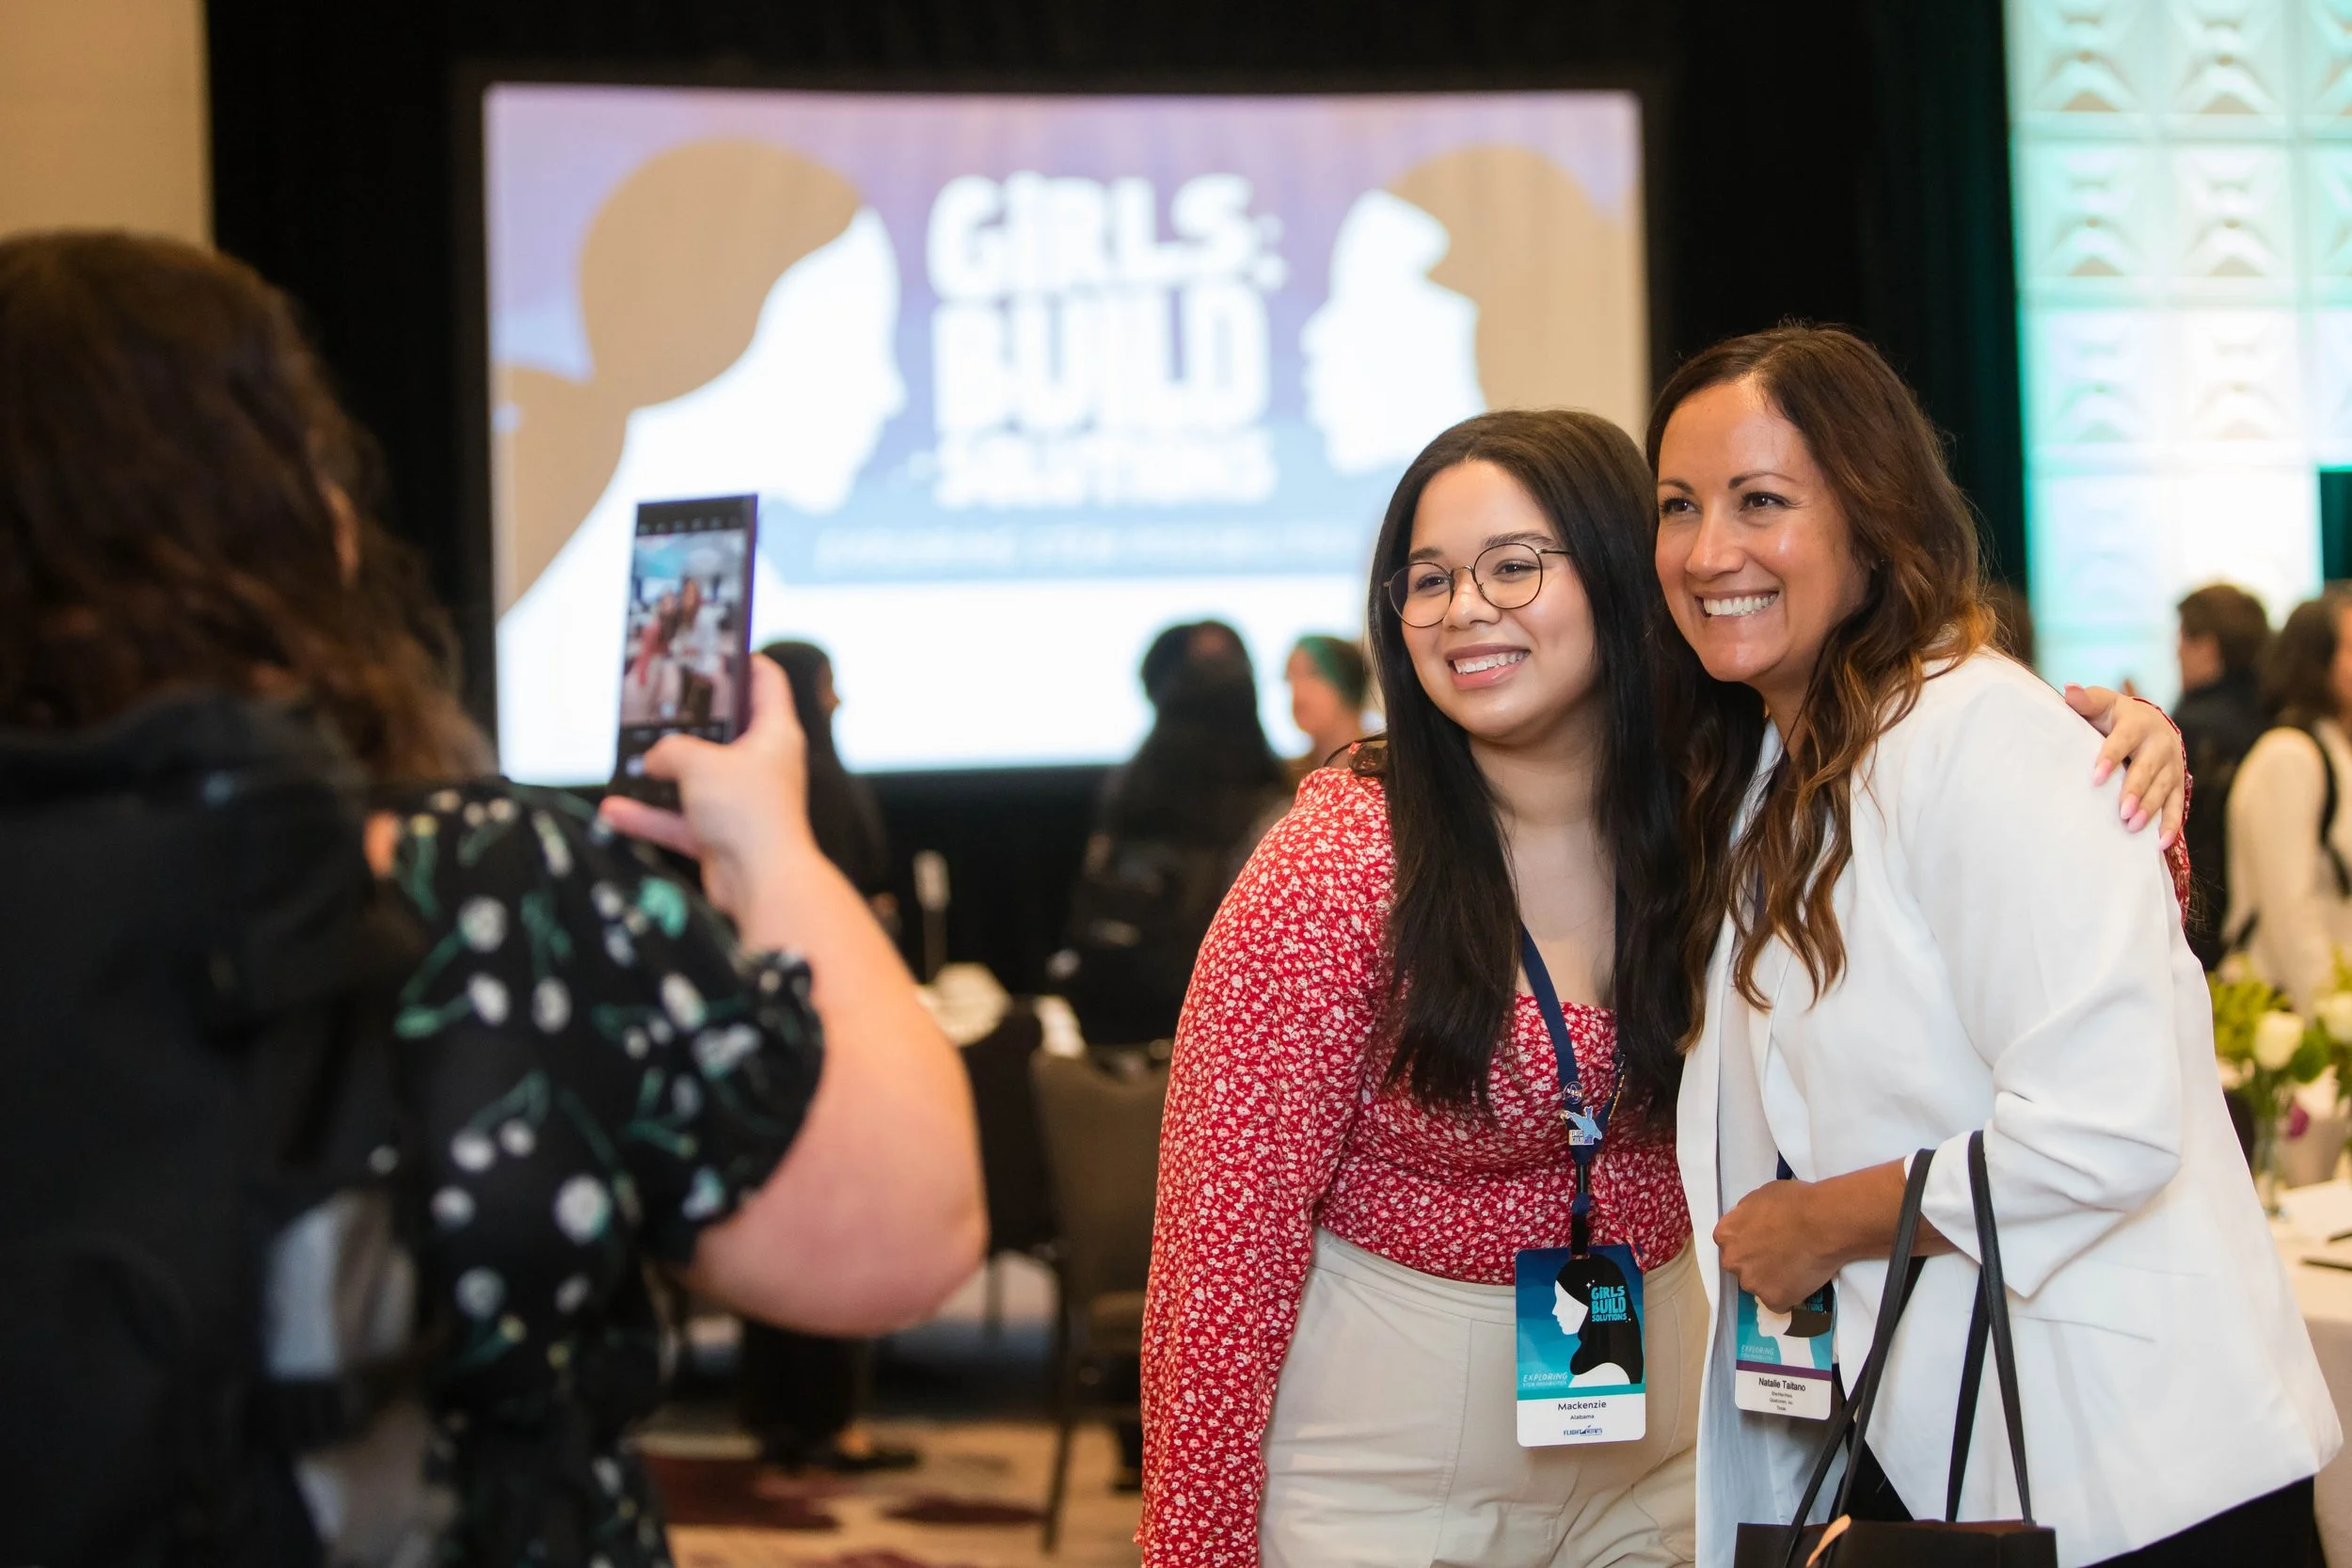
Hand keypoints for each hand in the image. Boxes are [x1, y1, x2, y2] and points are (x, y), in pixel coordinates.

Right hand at [599, 655, 817, 918]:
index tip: (710, 650)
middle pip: (723, 730)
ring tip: (627, 759)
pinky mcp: (722, 835)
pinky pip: (680, 819)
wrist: (761, 883)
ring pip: (695, 778)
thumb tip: (655, 758)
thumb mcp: (700, 763)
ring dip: (660, 773)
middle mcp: (761, 764)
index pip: (766, 682)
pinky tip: (615, 811)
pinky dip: (651, 816)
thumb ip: (671, 750)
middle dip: (686, 721)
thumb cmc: (746, 812)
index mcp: (774, 734)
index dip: (741, 661)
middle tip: (653, 704)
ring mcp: (741, 801)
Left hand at [1715, 1180, 1843, 1313]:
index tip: (1765, 1241)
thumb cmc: (1794, 1202)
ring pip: (1759, 1285)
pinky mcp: (1773, 1300)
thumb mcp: (1759, 1197)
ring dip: (1772, 1279)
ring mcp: (1752, 1283)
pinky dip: (1790, 1293)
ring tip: (1796, 1266)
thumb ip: (1746, 1215)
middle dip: (1757, 1263)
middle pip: (1741, 1266)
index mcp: (1725, 1235)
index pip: (1730, 1244)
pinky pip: (1779, 1301)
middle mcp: (1732, 1261)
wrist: (1822, 1224)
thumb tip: (1749, 1224)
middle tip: (1781, 1255)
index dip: (1749, 1243)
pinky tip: (1803, 1279)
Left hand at [2066, 684, 2184, 848]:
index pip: (2122, 740)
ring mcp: (2172, 765)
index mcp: (2137, 723)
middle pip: (2147, 769)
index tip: (2096, 777)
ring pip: (2162, 789)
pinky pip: (2176, 805)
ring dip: (2150, 809)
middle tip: (2122, 811)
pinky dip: (2170, 824)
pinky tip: (2158, 842)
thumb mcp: (2101, 704)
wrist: (2149, 723)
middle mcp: (2159, 743)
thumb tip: (2069, 689)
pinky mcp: (2178, 783)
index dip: (2110, 758)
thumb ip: (2085, 700)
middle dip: (2135, 790)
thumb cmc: (2114, 716)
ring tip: (2133, 826)